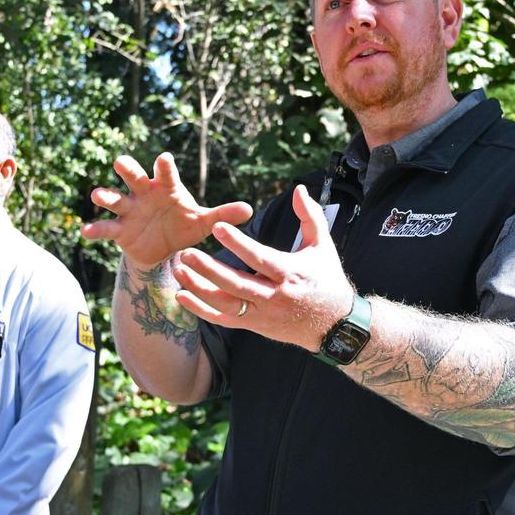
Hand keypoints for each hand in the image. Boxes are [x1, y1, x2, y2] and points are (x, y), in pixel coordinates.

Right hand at [81, 153, 252, 267]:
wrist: (161, 247)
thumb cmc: (182, 226)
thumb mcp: (203, 222)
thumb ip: (222, 215)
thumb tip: (250, 209)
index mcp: (166, 188)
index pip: (166, 174)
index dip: (164, 166)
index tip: (164, 157)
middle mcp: (144, 194)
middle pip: (134, 176)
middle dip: (128, 168)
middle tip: (121, 162)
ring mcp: (129, 210)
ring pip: (115, 198)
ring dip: (106, 195)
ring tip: (99, 194)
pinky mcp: (119, 229)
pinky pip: (106, 228)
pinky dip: (95, 229)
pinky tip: (85, 232)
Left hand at [172, 185, 354, 350]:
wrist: (334, 325)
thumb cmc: (327, 280)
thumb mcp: (323, 246)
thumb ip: (310, 216)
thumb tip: (299, 189)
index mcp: (291, 273)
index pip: (259, 258)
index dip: (238, 244)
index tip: (216, 227)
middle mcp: (274, 296)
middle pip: (237, 283)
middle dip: (209, 269)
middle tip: (186, 252)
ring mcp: (262, 314)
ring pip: (226, 303)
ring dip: (200, 288)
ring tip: (179, 270)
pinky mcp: (254, 326)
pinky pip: (224, 320)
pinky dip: (201, 310)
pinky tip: (182, 296)